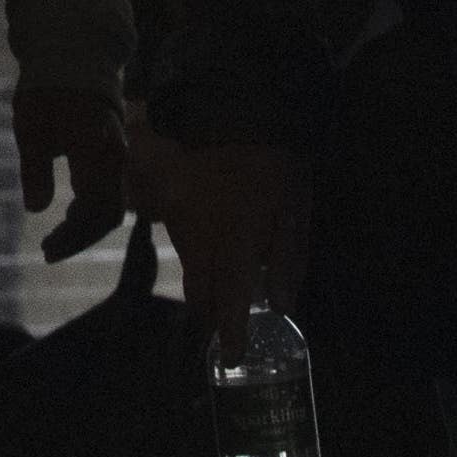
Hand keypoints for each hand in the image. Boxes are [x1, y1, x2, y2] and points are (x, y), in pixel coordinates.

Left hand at [14, 84, 133, 262]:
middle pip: (109, 214)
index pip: (94, 211)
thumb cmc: (47, 90)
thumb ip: (35, 169)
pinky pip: (111, 189)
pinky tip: (70, 213)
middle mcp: (114, 158)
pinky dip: (93, 208)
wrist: (74, 53)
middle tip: (49, 251)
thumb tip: (36, 209)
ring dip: (87, 226)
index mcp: (95, 153)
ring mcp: (117, 155)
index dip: (73, 237)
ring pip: (112, 203)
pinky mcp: (114, 151)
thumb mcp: (31, 128)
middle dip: (80, 238)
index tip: (46, 249)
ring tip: (56, 237)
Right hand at [144, 134, 310, 352]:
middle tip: (222, 322)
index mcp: (232, 245)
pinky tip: (206, 230)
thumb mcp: (294, 207)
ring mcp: (175, 216)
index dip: (231, 333)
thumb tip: (281, 306)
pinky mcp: (162, 195)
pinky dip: (191, 240)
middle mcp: (197, 238)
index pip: (228, 303)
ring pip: (187, 260)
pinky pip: (175, 230)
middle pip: (198, 289)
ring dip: (202, 274)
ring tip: (218, 278)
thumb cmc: (270, 157)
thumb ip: (287, 259)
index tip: (233, 356)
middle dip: (209, 310)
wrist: (226, 99)